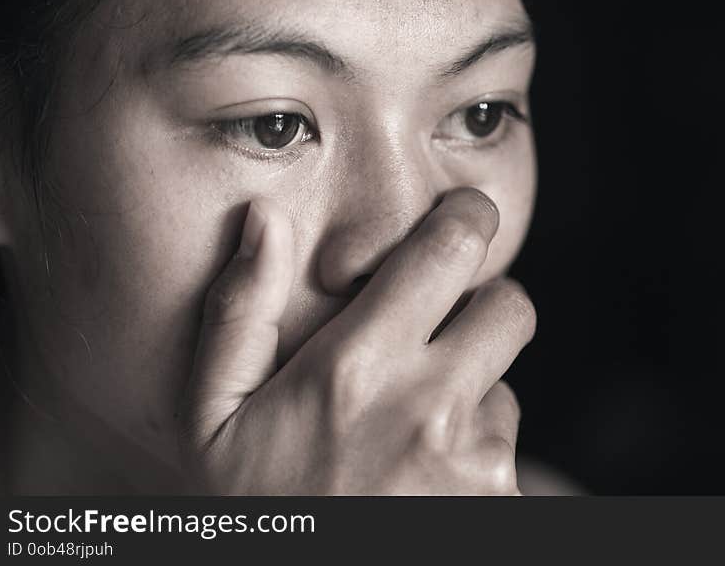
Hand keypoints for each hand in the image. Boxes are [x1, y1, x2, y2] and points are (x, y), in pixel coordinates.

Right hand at [178, 188, 535, 493]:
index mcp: (356, 367)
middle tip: (442, 329)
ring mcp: (474, 461)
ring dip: (470, 390)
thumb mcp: (213, 418)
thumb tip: (264, 220)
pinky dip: (475, 449)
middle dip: (485, 304)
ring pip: (504, 382)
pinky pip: (505, 447)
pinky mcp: (501, 503)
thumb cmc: (256, 510)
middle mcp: (428, 406)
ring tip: (406, 432)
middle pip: (510, 306)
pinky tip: (422, 478)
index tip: (463, 214)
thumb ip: (239, 312)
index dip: (467, 217)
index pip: (450, 250)